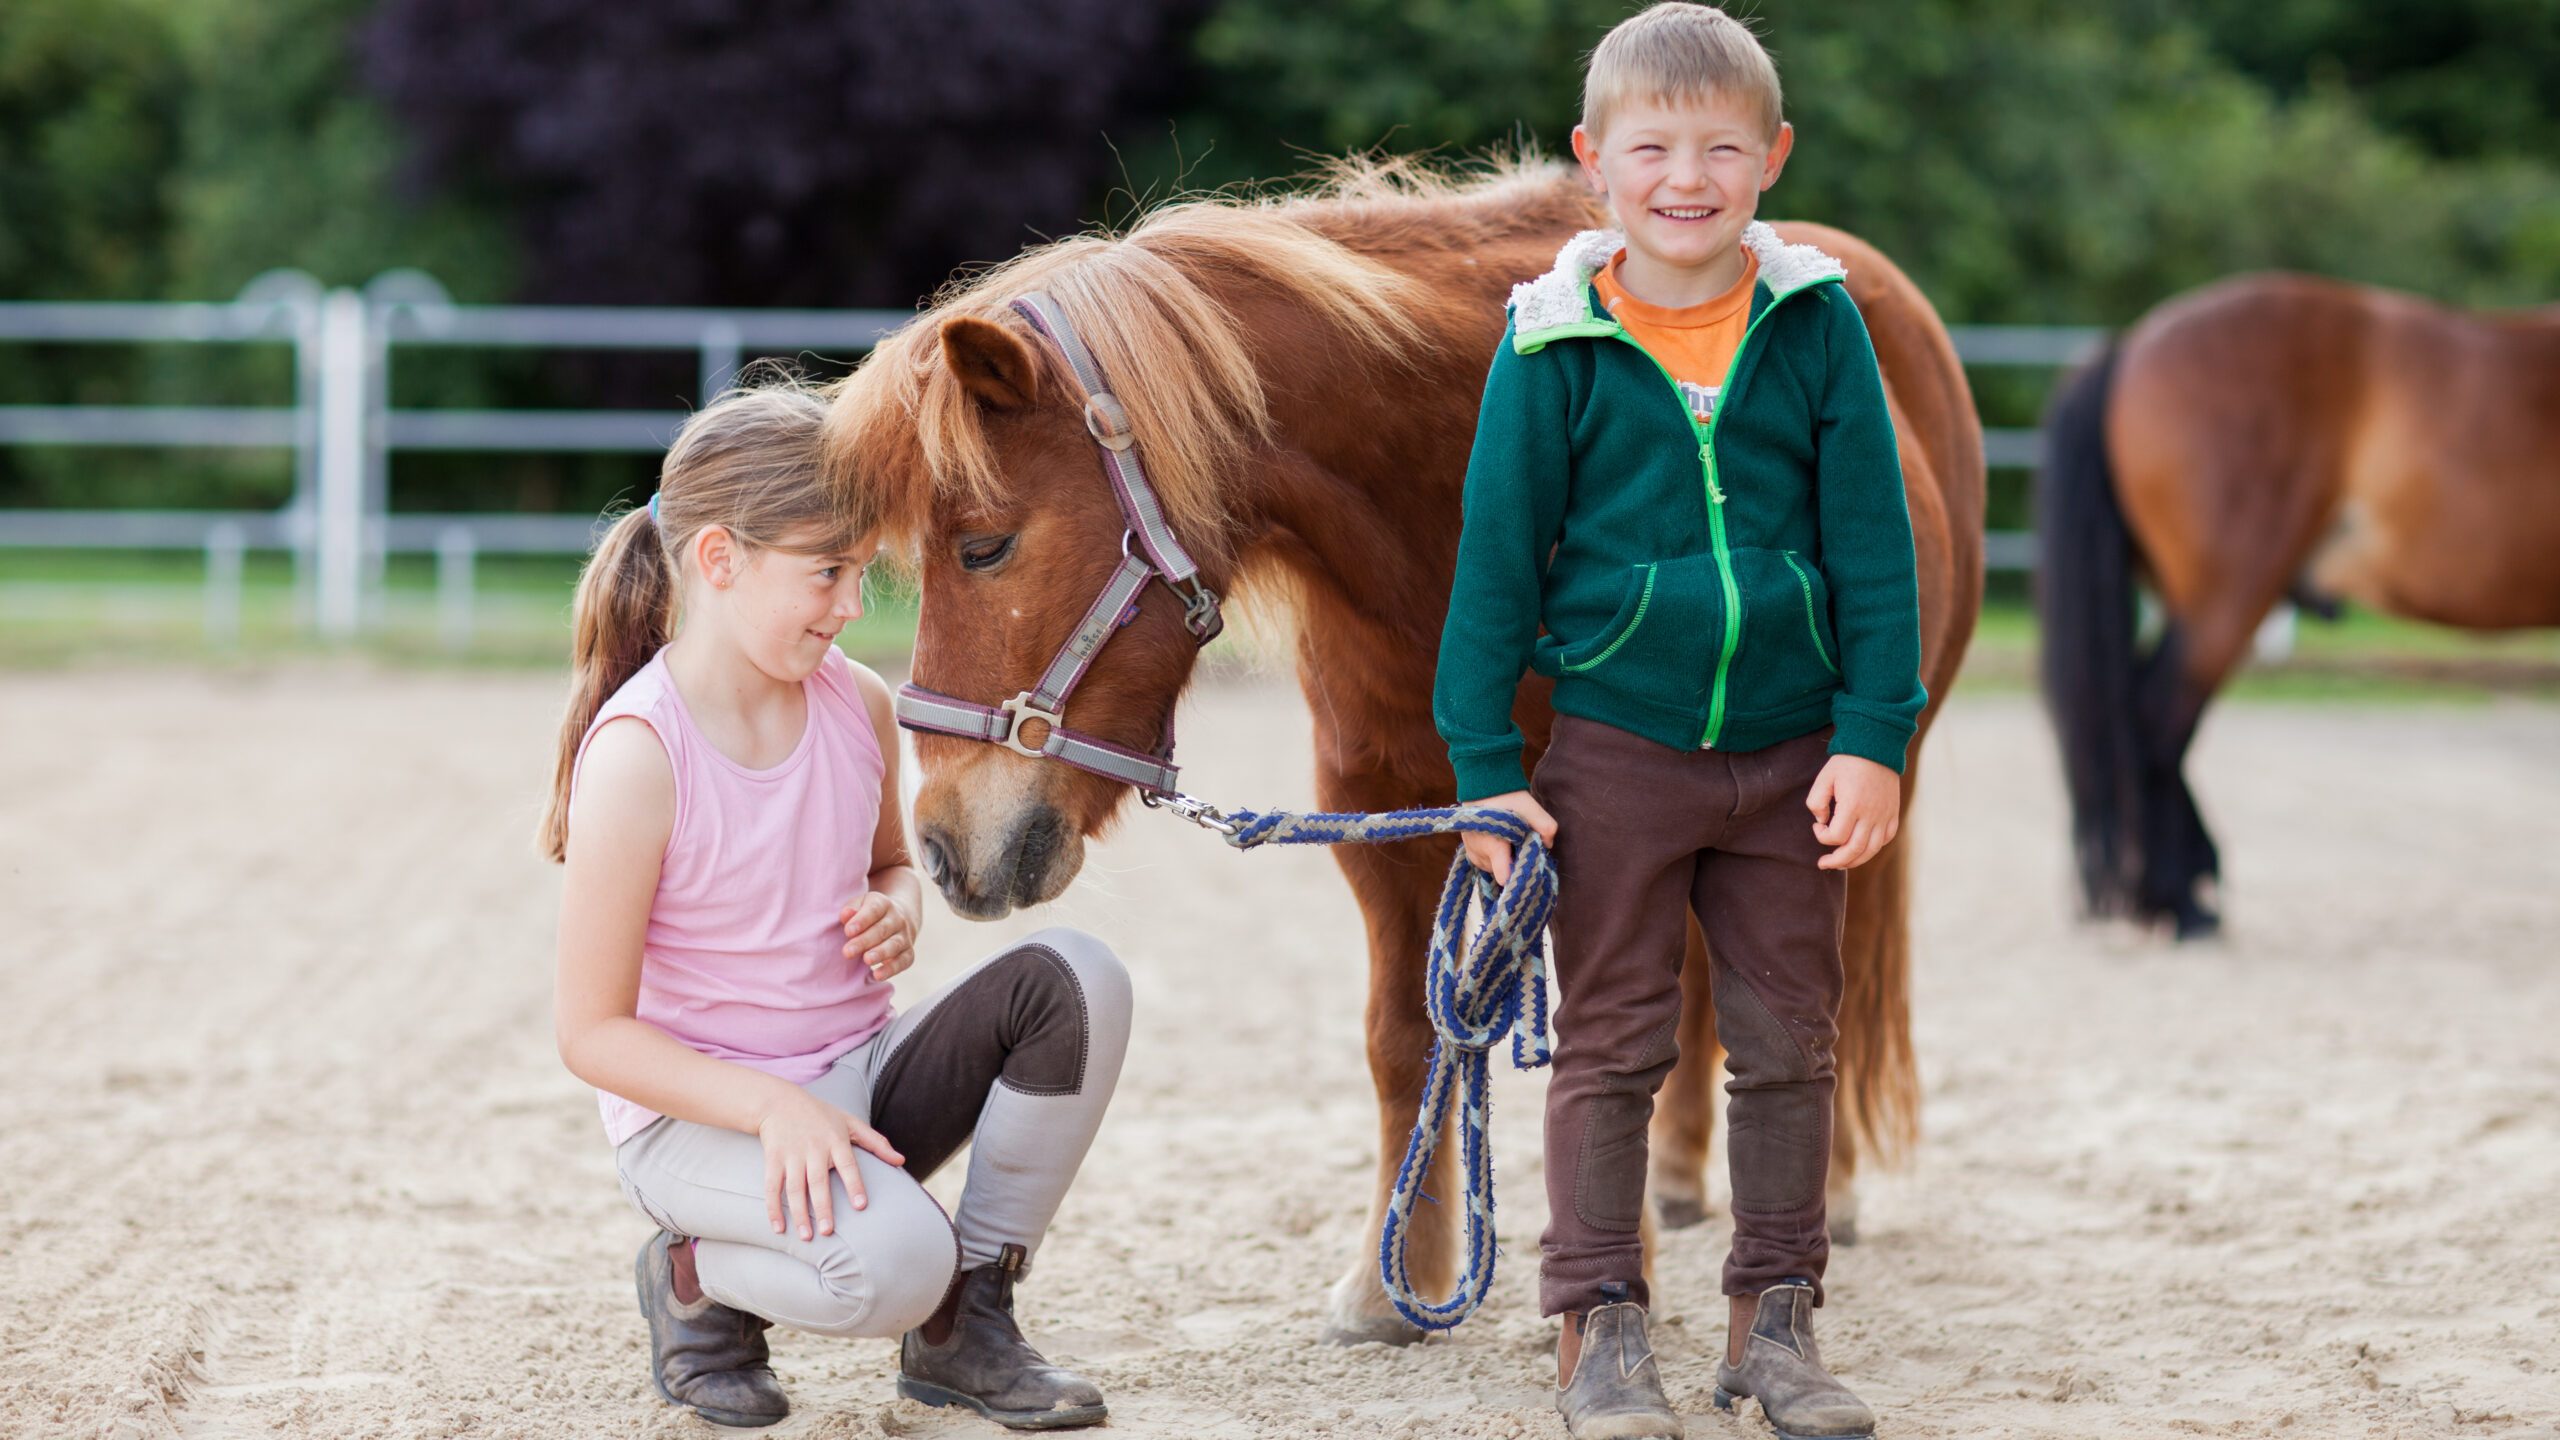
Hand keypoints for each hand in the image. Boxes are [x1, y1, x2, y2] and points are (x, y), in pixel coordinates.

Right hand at [754, 1083, 904, 1239]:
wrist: (779, 1102)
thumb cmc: (821, 1115)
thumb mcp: (851, 1123)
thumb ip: (877, 1143)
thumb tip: (901, 1161)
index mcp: (835, 1140)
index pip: (847, 1165)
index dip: (854, 1185)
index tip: (860, 1206)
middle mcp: (813, 1148)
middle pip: (818, 1181)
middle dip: (823, 1208)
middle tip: (829, 1232)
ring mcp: (791, 1154)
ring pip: (795, 1188)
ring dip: (799, 1213)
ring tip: (807, 1237)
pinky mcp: (773, 1159)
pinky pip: (772, 1186)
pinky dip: (773, 1208)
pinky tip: (779, 1228)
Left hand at [840, 892, 916, 980]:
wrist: (899, 919)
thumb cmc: (870, 914)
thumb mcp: (861, 905)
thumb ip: (851, 909)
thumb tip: (845, 915)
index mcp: (884, 904)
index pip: (874, 909)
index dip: (861, 920)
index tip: (848, 931)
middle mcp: (898, 919)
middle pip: (882, 929)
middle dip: (865, 941)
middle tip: (848, 952)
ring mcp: (905, 936)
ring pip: (894, 945)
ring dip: (880, 953)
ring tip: (866, 960)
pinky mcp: (909, 952)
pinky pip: (903, 961)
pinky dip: (891, 969)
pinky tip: (877, 976)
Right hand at [1460, 790, 1559, 885]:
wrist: (1482, 782)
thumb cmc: (1507, 796)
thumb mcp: (1530, 808)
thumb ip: (1545, 827)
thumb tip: (1548, 845)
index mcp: (1493, 848)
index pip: (1504, 877)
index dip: (1518, 877)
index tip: (1526, 868)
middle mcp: (1479, 854)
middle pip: (1502, 873)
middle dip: (1513, 862)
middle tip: (1520, 843)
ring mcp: (1471, 852)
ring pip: (1492, 868)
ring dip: (1503, 859)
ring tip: (1508, 839)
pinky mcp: (1467, 848)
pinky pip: (1484, 861)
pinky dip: (1493, 856)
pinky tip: (1499, 841)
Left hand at [1807, 754, 1900, 870]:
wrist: (1876, 748)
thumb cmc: (1847, 762)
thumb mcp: (1824, 778)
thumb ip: (1816, 802)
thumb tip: (1821, 821)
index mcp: (1852, 806)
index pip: (1836, 836)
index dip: (1822, 836)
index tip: (1817, 826)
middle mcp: (1871, 814)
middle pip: (1855, 850)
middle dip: (1837, 861)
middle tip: (1823, 864)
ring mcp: (1885, 815)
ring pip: (1872, 849)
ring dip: (1855, 860)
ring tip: (1841, 863)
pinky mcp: (1893, 813)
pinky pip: (1885, 839)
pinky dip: (1873, 848)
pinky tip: (1861, 848)